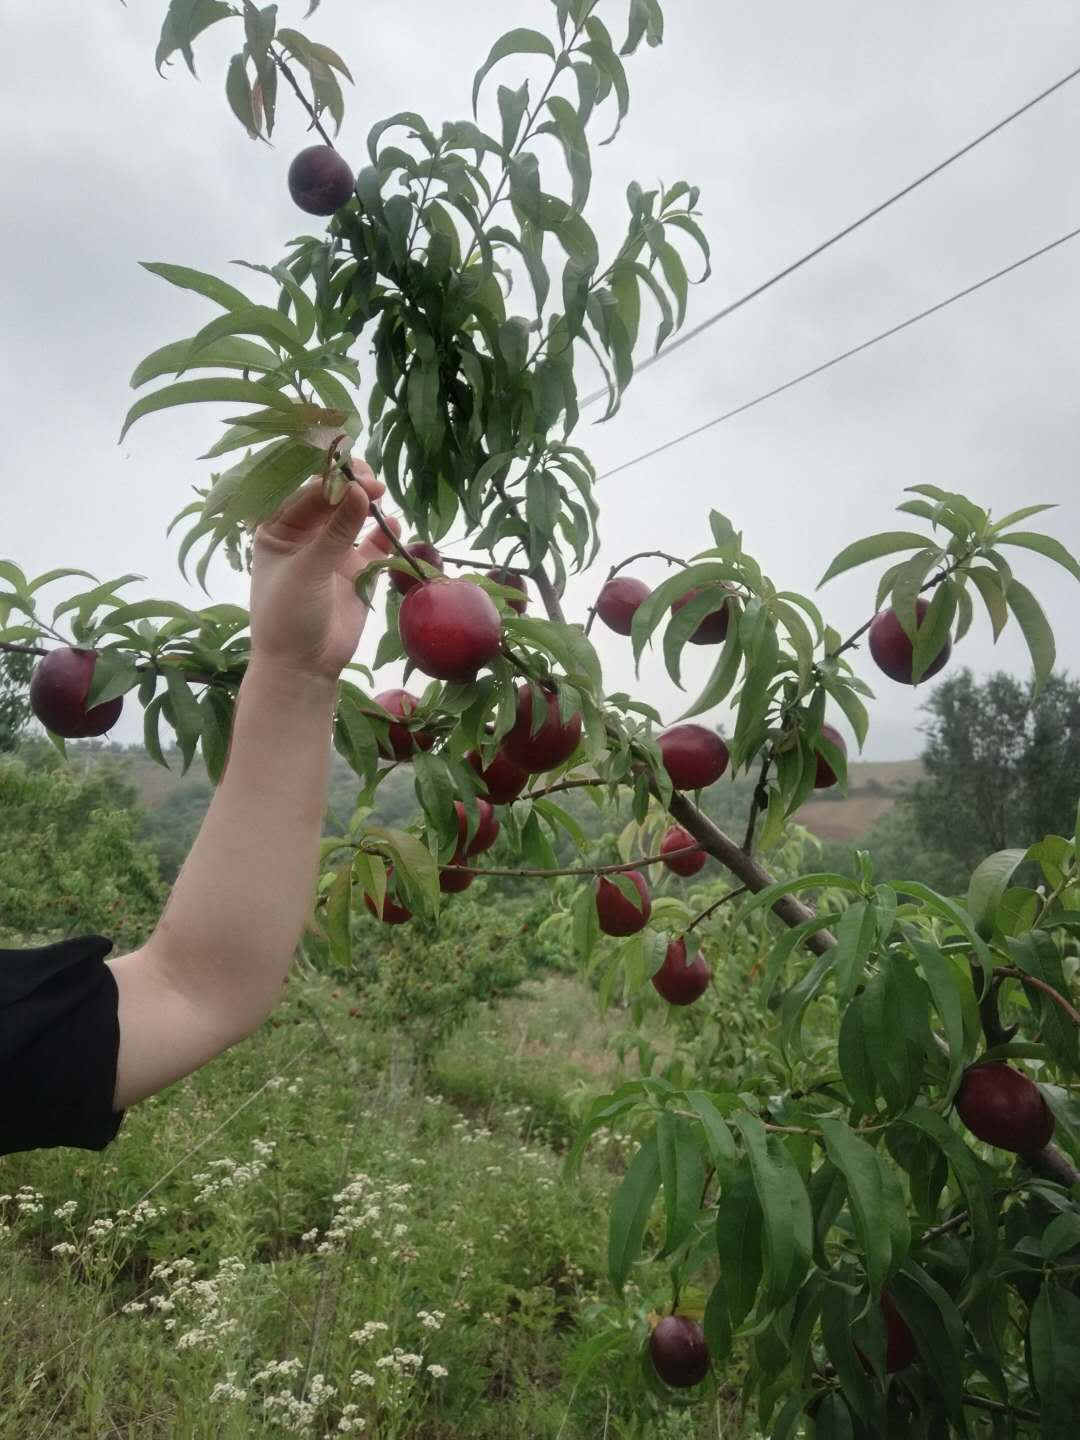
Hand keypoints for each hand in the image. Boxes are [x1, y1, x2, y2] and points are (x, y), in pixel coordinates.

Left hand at [248, 462, 400, 682]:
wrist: (302, 666)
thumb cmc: (287, 615)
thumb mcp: (307, 569)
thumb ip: (336, 531)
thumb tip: (360, 490)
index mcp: (277, 529)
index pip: (304, 494)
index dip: (328, 479)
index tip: (352, 472)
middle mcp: (304, 536)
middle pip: (330, 500)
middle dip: (350, 487)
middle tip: (372, 482)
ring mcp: (331, 552)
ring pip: (352, 518)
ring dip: (367, 505)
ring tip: (382, 497)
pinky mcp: (356, 571)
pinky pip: (372, 545)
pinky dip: (383, 535)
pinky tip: (394, 526)